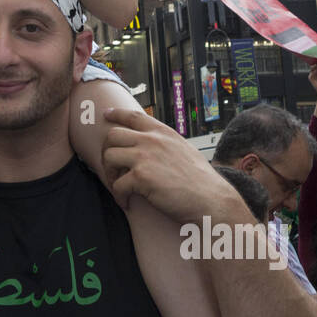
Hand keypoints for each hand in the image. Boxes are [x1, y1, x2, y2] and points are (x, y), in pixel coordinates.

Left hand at [101, 108, 240, 223]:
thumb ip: (166, 144)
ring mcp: (145, 157)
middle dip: (107, 151)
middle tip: (112, 169)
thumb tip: (153, 146)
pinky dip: (118, 196)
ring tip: (118, 186)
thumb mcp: (184, 150)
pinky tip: (126, 202)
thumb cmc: (201, 181)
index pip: (133, 116)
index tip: (106, 115)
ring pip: (109, 156)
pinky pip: (116, 184)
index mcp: (163, 133)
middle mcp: (152, 140)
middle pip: (112, 135)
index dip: (117, 114)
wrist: (210, 200)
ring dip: (109, 173)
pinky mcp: (141, 177)